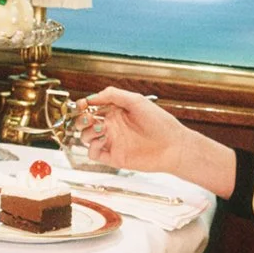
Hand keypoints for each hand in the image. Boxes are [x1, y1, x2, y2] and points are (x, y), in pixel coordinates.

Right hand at [73, 87, 188, 173]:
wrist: (172, 146)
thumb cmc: (160, 123)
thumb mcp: (136, 101)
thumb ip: (114, 95)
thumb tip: (93, 96)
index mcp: (115, 112)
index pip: (92, 108)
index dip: (83, 106)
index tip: (81, 104)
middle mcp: (112, 127)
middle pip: (85, 123)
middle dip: (81, 119)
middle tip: (88, 117)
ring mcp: (112, 142)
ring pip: (86, 138)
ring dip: (87, 132)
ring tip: (100, 128)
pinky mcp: (113, 157)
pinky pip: (93, 154)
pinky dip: (92, 147)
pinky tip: (103, 140)